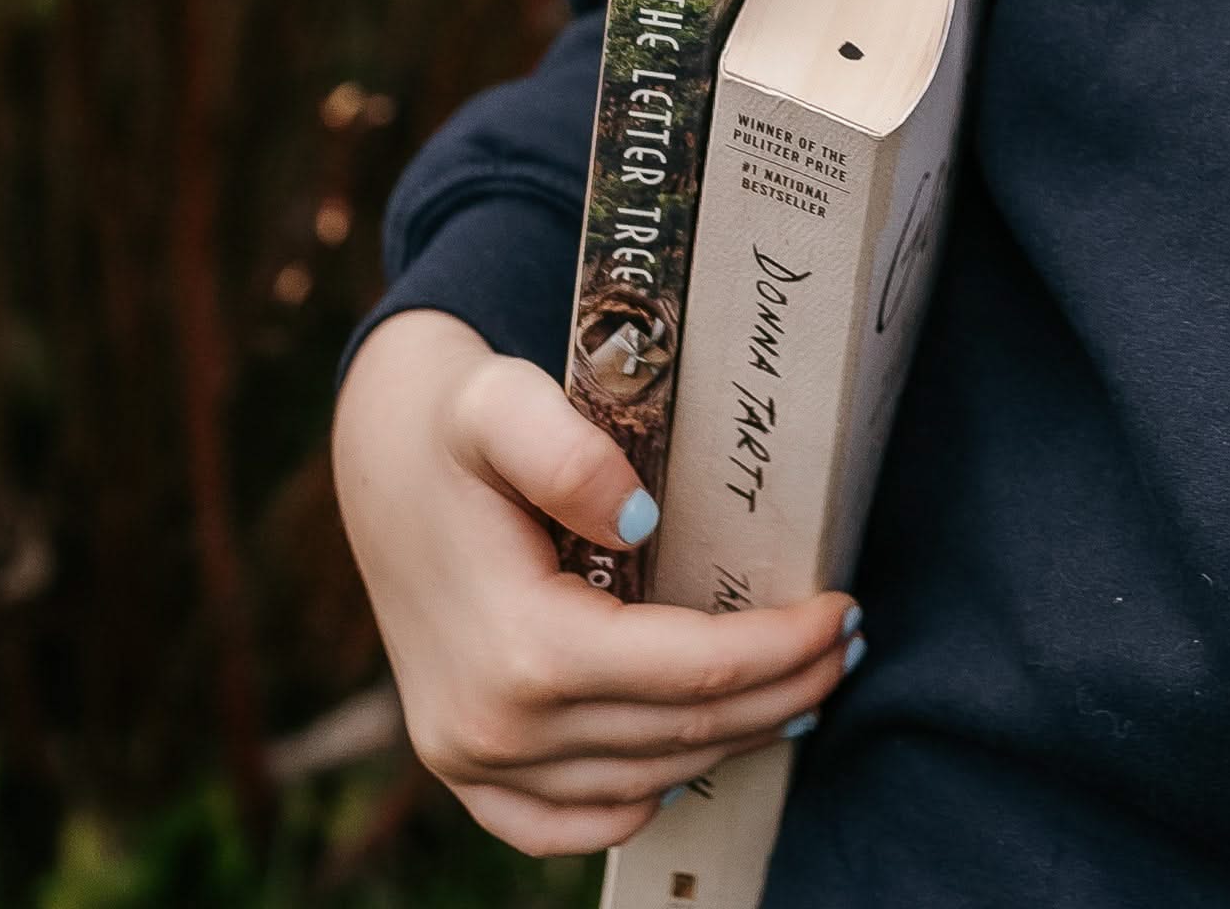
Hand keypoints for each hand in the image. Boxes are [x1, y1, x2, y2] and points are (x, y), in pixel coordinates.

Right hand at [332, 308, 858, 855]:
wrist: (379, 457)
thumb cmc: (457, 422)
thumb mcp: (504, 402)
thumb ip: (568, 450)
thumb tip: (640, 517)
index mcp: (518, 645)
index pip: (691, 669)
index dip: (782, 647)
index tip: (846, 609)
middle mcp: (491, 725)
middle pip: (679, 733)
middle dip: (782, 693)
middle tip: (851, 645)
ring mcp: (468, 759)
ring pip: (638, 782)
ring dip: (732, 742)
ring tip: (804, 689)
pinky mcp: (460, 767)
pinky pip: (557, 827)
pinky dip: (632, 807)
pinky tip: (692, 763)